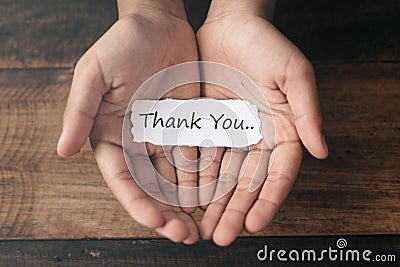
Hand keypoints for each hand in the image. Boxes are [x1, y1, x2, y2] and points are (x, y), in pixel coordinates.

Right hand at [57, 2, 199, 243]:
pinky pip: (198, 156)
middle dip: (167, 213)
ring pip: (177, 178)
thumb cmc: (121, 44)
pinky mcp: (188, 125)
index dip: (138, 203)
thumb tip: (62, 151)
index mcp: (112, 136)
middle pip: (152, 187)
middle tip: (185, 235)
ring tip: (201, 227)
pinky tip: (216, 196)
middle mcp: (138, 142)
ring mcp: (165, 136)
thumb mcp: (93, 74)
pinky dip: (205, 178)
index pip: (123, 180)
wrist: (158, 23)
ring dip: (188, 203)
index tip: (155, 222)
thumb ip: (80, 113)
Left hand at [196, 1, 328, 245]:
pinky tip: (188, 197)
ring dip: (213, 202)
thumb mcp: (295, 74)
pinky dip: (195, 177)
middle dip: (235, 210)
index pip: (278, 174)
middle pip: (246, 181)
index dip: (267, 201)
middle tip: (222, 237)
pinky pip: (201, 155)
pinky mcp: (208, 123)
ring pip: (222, 174)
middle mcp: (257, 136)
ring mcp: (231, 132)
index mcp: (282, 129)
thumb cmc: (267, 44)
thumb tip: (323, 151)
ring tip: (203, 227)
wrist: (231, 23)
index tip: (255, 225)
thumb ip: (308, 114)